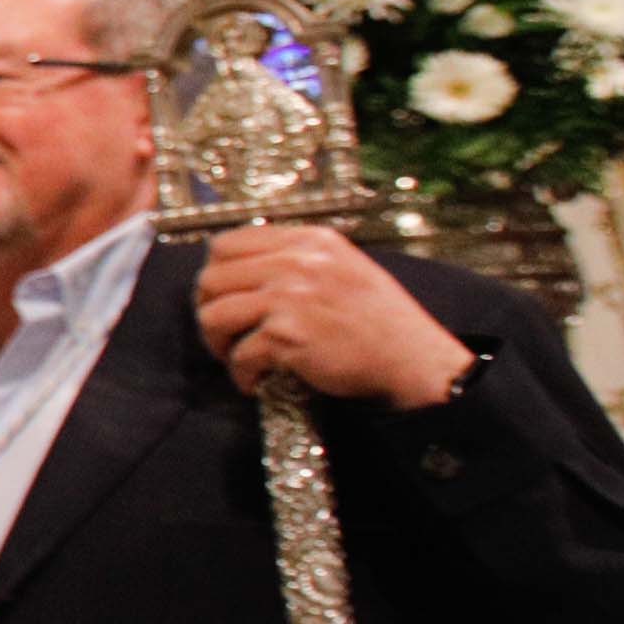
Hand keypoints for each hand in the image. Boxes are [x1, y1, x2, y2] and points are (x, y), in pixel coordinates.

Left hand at [198, 224, 478, 406]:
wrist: (415, 360)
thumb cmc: (380, 320)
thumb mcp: (345, 267)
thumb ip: (298, 260)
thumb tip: (243, 269)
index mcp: (309, 241)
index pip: (227, 243)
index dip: (216, 273)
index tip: (222, 297)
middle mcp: (297, 262)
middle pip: (211, 279)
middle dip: (208, 309)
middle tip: (224, 333)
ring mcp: (290, 298)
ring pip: (214, 316)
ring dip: (218, 343)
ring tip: (236, 357)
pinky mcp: (288, 336)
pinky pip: (240, 355)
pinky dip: (242, 374)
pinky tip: (257, 382)